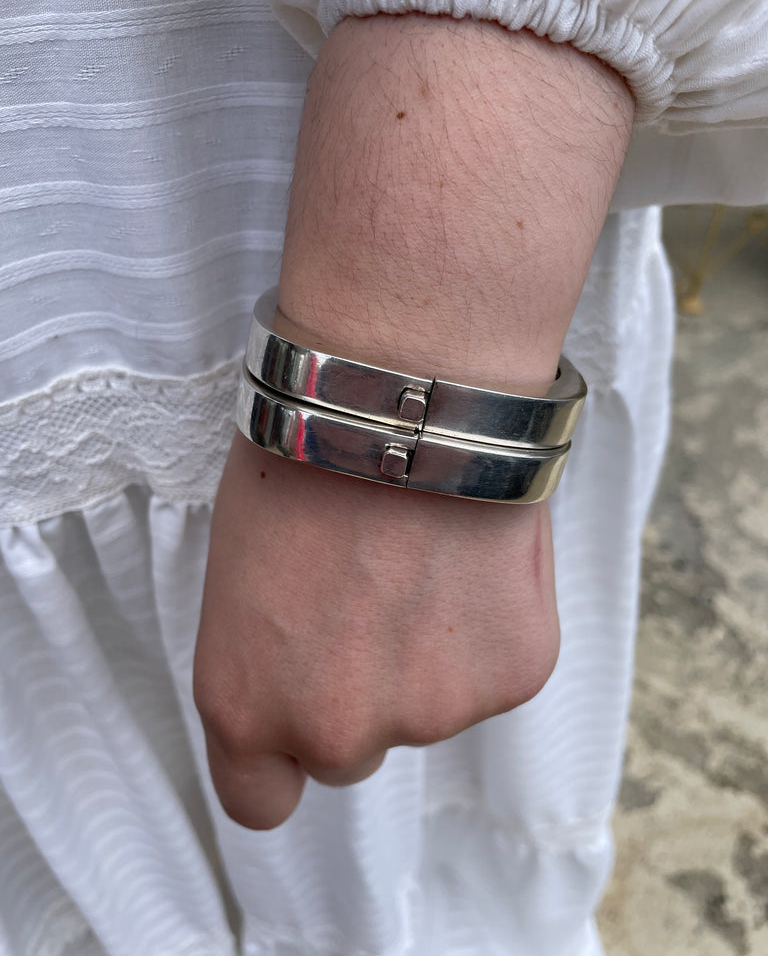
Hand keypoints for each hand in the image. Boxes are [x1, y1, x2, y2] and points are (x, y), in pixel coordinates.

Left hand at [194, 431, 559, 829]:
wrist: (404, 396)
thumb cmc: (303, 457)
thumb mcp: (242, 572)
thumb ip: (272, 654)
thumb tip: (310, 665)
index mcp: (247, 706)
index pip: (259, 801)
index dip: (281, 759)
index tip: (299, 715)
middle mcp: (335, 730)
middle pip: (351, 754)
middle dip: (360, 695)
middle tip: (371, 601)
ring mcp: (432, 712)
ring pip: (430, 707)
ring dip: (430, 654)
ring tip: (426, 557)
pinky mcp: (513, 676)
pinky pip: (495, 668)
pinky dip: (490, 624)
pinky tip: (473, 554)